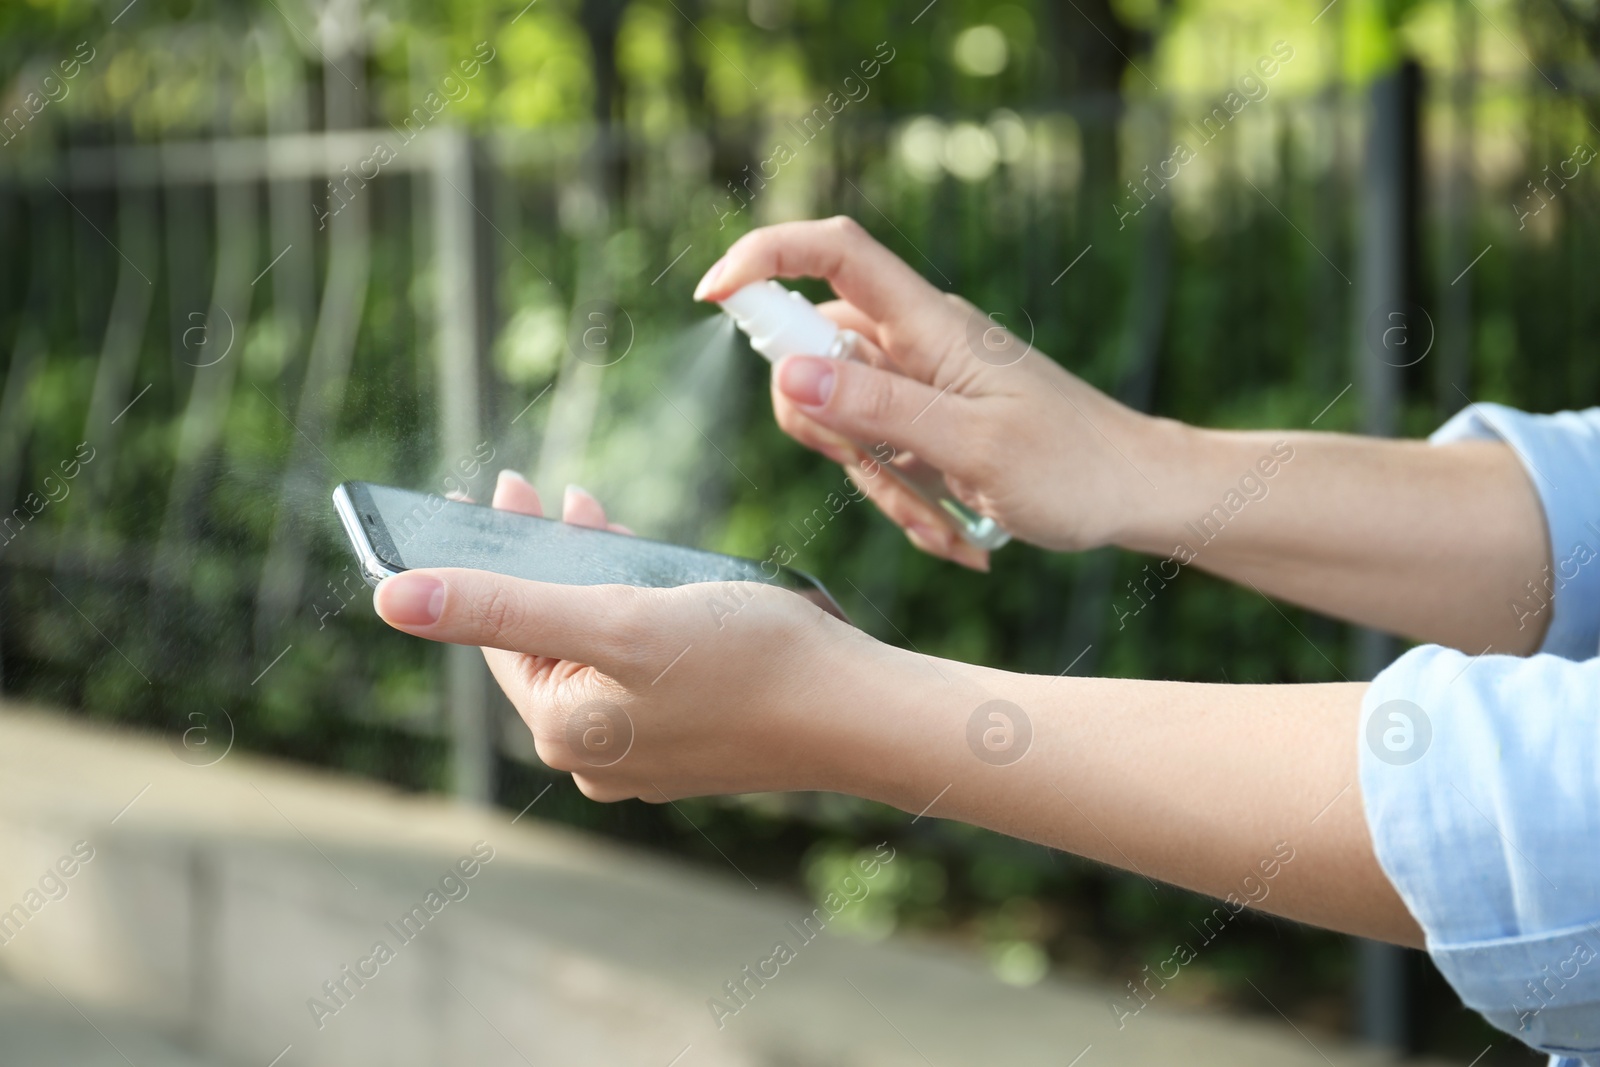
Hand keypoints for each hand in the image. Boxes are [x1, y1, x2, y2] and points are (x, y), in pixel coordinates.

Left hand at [372, 469, 897, 799]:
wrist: (859, 709)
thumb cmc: (748, 660)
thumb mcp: (615, 619)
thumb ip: (503, 606)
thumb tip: (392, 597)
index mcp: (565, 729)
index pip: (496, 634)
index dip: (485, 557)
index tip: (492, 491)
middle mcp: (598, 752)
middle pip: (546, 638)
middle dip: (540, 561)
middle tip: (534, 491)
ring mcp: (649, 749)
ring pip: (597, 646)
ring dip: (589, 579)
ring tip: (593, 518)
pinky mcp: (694, 737)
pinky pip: (641, 664)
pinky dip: (635, 610)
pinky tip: (651, 571)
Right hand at [695, 217, 1179, 565]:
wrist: (1135, 495)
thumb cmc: (1074, 468)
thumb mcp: (973, 447)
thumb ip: (880, 409)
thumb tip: (789, 371)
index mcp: (928, 324)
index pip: (834, 252)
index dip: (766, 256)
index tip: (713, 298)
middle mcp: (916, 342)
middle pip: (813, 353)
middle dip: (828, 430)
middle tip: (882, 473)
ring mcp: (919, 383)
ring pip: (842, 420)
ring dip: (880, 485)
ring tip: (950, 524)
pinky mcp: (926, 421)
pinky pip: (878, 455)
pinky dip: (905, 500)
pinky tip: (958, 533)